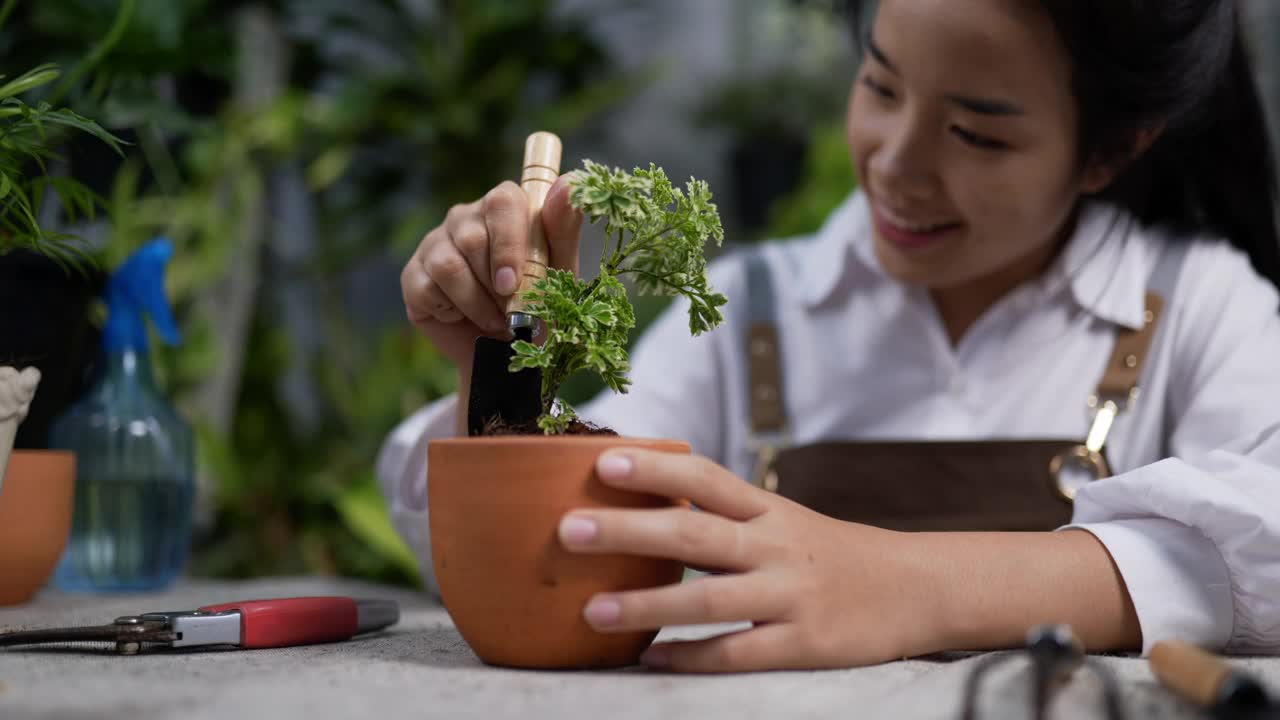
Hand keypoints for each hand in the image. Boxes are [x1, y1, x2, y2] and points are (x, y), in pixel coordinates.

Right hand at [400, 175, 583, 367]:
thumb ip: (563, 229)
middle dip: (495, 284)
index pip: (503, 201)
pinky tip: (465, 317)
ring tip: (493, 319)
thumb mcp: (560, 272)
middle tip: (511, 310)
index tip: (514, 283)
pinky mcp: (414, 275)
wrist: (508, 352)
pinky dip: (452, 312)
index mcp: (503, 208)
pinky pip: (427, 289)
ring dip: (476, 302)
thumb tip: (569, 184)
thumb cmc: (537, 305)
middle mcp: (466, 218)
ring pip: (448, 265)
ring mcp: (435, 244)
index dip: (509, 243)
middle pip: (472, 237)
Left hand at [557, 450, 945, 671]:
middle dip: (630, 531)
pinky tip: (650, 661)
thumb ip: (725, 513)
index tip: (602, 462)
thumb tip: (646, 500)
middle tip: (569, 529)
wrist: (916, 587)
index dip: (655, 469)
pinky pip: (739, 653)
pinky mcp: (805, 644)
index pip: (706, 479)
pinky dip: (692, 658)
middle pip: (696, 534)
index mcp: (769, 510)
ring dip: (648, 605)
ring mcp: (791, 595)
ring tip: (591, 610)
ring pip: (711, 599)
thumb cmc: (830, 551)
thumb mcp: (783, 519)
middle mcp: (777, 546)